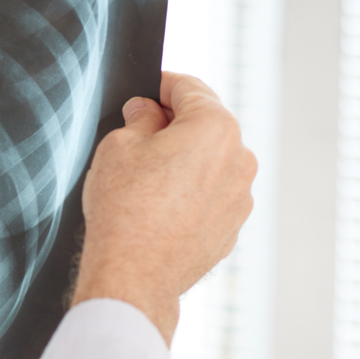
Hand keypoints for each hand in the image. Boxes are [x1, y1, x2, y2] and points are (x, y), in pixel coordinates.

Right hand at [71, 72, 256, 344]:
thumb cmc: (125, 206)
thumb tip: (147, 111)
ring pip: (210, 162)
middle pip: (206, 125)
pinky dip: (190, 192)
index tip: (145, 92)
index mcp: (216, 127)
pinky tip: (158, 205)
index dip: (161, 85)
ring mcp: (240, 197)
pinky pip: (211, 195)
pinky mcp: (232, 227)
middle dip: (174, 124)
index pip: (189, 88)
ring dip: (185, 160)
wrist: (135, 273)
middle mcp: (240, 159)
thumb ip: (140, 118)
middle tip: (137, 134)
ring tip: (145, 177)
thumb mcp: (119, 145)